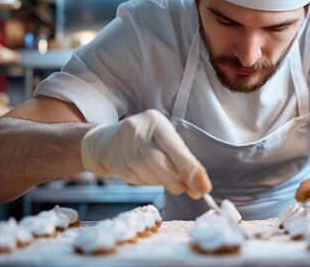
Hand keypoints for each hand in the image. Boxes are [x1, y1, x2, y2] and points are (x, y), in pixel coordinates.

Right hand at [81, 109, 211, 198]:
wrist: (106, 142)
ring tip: (170, 182)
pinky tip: (151, 177)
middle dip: (176, 179)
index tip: (204, 187)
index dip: (190, 168)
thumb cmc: (145, 140)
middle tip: (187, 188)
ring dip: (164, 183)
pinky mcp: (116, 163)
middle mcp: (137, 131)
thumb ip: (180, 157)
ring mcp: (124, 147)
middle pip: (159, 162)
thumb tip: (200, 184)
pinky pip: (138, 179)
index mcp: (155, 121)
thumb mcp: (163, 138)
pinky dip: (150, 183)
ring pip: (149, 173)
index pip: (175, 146)